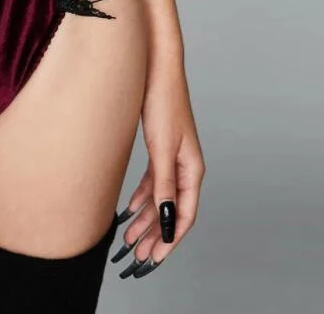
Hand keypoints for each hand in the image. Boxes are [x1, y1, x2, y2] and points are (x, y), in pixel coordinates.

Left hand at [111, 62, 204, 279]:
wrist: (155, 65)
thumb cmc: (162, 100)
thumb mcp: (161, 148)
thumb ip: (164, 186)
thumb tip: (168, 221)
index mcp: (192, 168)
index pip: (185, 215)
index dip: (171, 240)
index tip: (156, 259)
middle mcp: (185, 165)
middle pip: (172, 210)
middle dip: (156, 236)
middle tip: (139, 258)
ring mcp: (172, 156)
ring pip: (161, 197)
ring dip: (146, 219)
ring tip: (130, 240)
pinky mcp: (159, 146)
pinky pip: (153, 181)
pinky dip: (142, 198)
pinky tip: (130, 210)